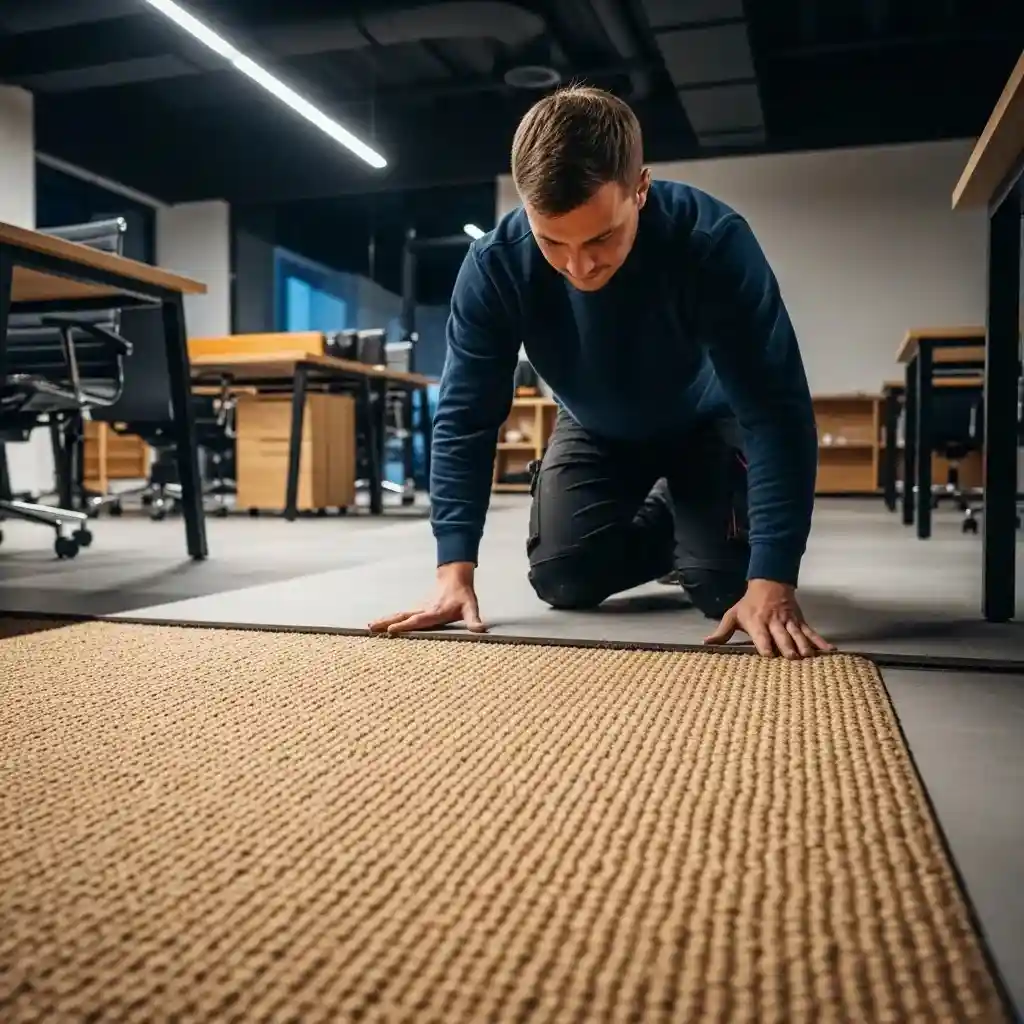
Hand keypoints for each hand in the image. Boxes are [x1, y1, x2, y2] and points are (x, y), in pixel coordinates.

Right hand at [368, 562, 485, 634]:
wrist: (454, 578)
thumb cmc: (463, 595)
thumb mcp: (471, 606)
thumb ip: (474, 619)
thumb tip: (481, 630)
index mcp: (435, 612)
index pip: (418, 620)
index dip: (405, 625)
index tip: (391, 630)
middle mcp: (423, 610)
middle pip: (402, 616)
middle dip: (387, 623)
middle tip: (371, 628)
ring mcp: (418, 609)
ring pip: (399, 614)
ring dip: (384, 620)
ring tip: (369, 626)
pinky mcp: (417, 609)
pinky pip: (401, 615)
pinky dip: (388, 619)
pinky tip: (378, 624)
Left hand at [703, 579, 833, 658]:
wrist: (770, 583)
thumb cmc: (748, 604)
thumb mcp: (733, 615)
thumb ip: (722, 632)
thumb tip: (706, 643)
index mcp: (757, 622)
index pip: (761, 635)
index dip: (765, 645)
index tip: (769, 656)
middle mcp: (774, 623)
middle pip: (781, 636)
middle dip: (787, 646)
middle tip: (793, 658)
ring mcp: (789, 622)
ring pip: (797, 634)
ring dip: (803, 645)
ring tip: (809, 656)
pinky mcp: (800, 621)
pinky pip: (811, 632)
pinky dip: (820, 641)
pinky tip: (829, 650)